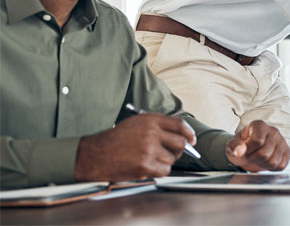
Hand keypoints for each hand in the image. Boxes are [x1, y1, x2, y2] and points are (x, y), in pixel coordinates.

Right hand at [75, 113, 195, 181]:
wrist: (95, 155)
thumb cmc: (116, 139)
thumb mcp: (136, 123)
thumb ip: (158, 126)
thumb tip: (181, 135)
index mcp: (150, 120)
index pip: (180, 125)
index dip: (189, 133)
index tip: (192, 140)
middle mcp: (151, 134)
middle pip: (180, 143)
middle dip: (179, 149)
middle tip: (172, 152)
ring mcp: (148, 150)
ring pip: (172, 158)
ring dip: (165, 161)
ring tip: (151, 158)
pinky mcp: (145, 165)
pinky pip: (164, 170)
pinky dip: (159, 170)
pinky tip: (148, 166)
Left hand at [226, 120, 289, 171]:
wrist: (249, 150)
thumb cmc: (241, 146)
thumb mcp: (232, 145)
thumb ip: (235, 147)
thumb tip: (240, 151)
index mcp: (259, 125)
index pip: (257, 141)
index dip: (248, 150)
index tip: (244, 150)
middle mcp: (273, 131)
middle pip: (264, 154)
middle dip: (254, 159)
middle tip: (250, 156)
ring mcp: (282, 141)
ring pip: (273, 162)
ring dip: (262, 164)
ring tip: (258, 158)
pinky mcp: (287, 151)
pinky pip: (280, 166)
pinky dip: (271, 168)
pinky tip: (266, 161)